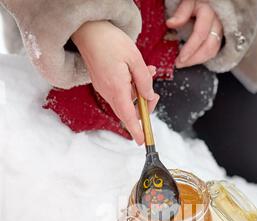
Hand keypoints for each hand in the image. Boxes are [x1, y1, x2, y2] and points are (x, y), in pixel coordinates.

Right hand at [72, 21, 158, 144]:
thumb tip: (148, 97)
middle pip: (129, 111)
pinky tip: (137, 72)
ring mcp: (104, 89)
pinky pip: (120, 92)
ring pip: (126, 100)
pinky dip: (132, 87)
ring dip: (139, 92)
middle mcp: (108, 92)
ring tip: (148, 73)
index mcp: (117, 88)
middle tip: (153, 93)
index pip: (128, 116)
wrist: (88, 30)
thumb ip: (144, 80)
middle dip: (144, 106)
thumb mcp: (135, 58)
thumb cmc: (110, 41)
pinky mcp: (103, 84)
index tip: (142, 141)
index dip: (136, 130)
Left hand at [166, 0, 222, 67]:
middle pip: (209, 46)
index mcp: (208, 12)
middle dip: (193, 58)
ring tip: (184, 63)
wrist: (208, 2)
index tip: (180, 58)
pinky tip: (192, 59)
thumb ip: (181, 13)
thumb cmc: (197, 1)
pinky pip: (214, 51)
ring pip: (213, 51)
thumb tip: (170, 23)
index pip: (200, 34)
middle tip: (179, 64)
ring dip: (197, 60)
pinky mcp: (220, 36)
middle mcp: (217, 22)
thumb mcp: (188, 2)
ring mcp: (220, 30)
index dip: (190, 48)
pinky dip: (202, 57)